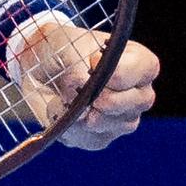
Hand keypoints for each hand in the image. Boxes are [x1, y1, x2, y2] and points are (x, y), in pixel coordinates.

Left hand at [9, 22, 158, 150]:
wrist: (40, 69)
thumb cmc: (60, 50)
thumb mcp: (65, 47)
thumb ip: (76, 67)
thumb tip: (81, 92)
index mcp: (136, 61)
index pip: (145, 68)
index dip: (120, 71)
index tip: (92, 62)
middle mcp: (138, 92)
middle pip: (136, 101)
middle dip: (103, 96)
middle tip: (79, 88)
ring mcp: (123, 118)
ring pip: (115, 124)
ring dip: (84, 112)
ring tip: (62, 96)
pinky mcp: (102, 137)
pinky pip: (92, 139)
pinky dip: (70, 126)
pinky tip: (58, 109)